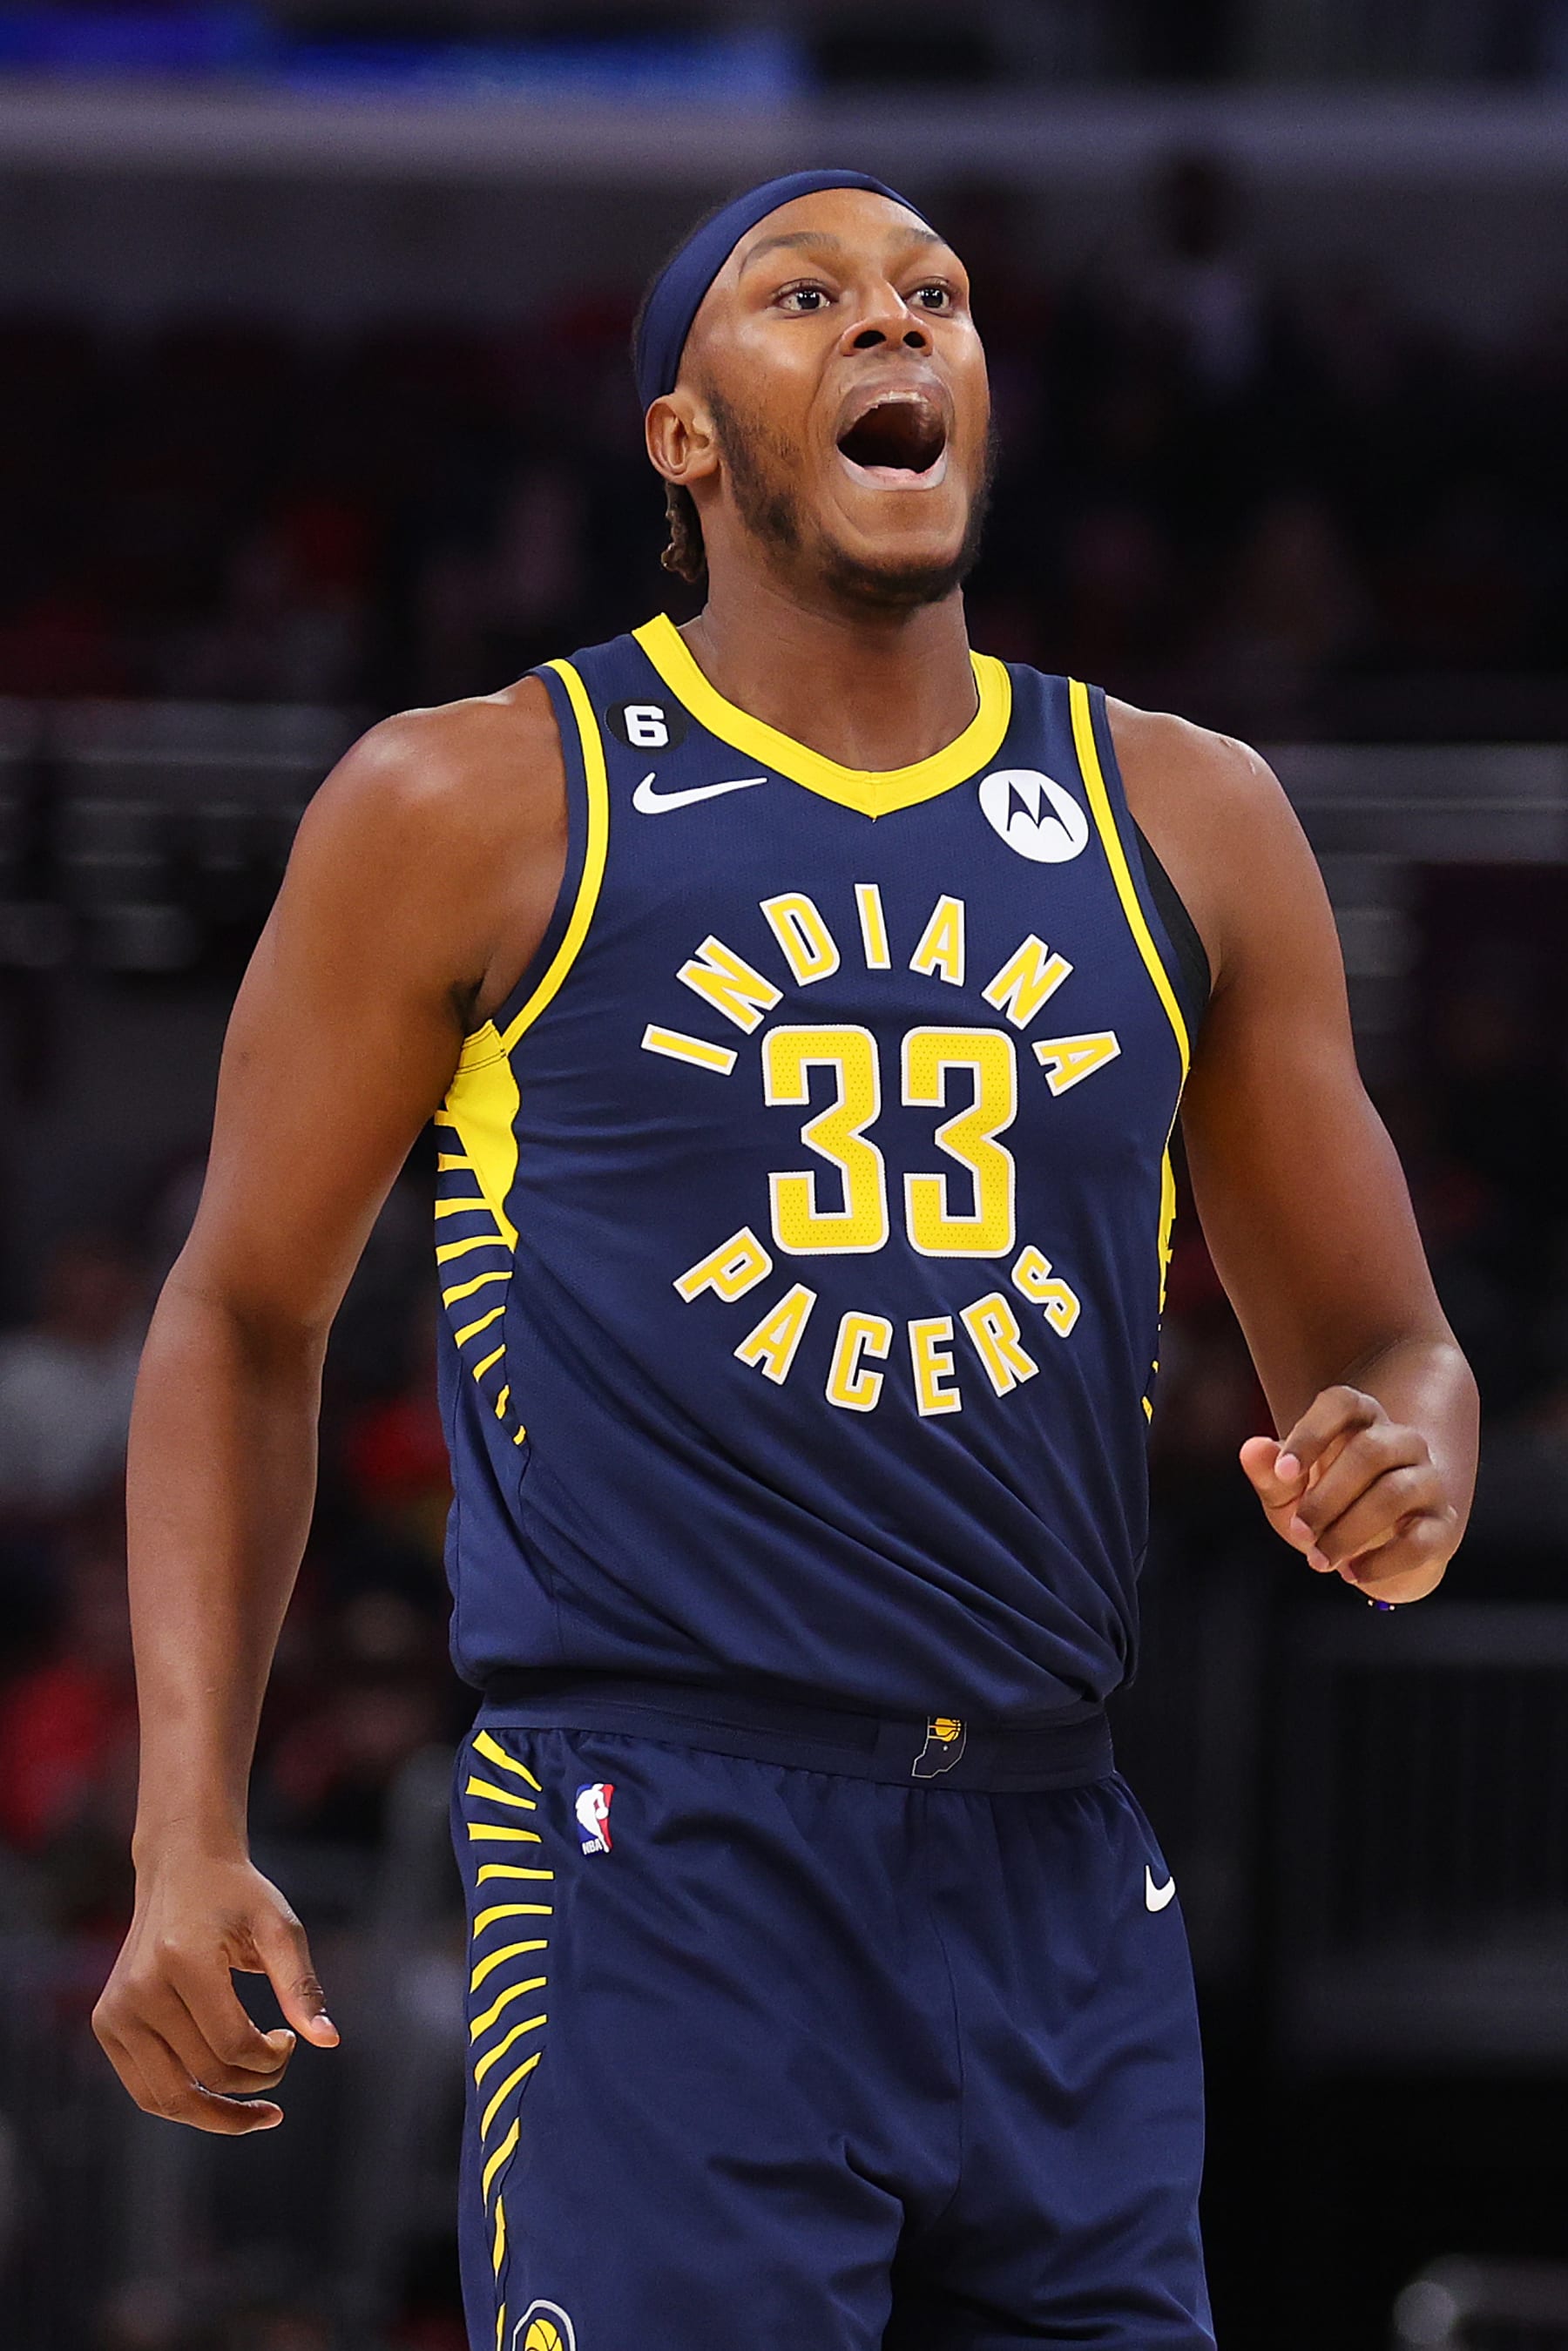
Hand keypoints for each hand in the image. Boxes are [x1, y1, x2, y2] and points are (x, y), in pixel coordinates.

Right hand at [93, 1852, 338, 2132]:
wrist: (181, 1868)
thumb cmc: (238, 1896)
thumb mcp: (279, 1927)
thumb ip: (302, 1985)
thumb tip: (330, 2041)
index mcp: (181, 1961)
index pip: (232, 2045)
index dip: (273, 2058)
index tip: (291, 2038)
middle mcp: (138, 1990)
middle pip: (202, 2077)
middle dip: (253, 2085)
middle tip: (279, 2064)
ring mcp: (115, 2010)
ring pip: (167, 2098)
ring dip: (217, 2115)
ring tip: (258, 2112)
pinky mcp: (107, 2023)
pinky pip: (146, 2089)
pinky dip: (185, 2103)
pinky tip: (222, 2097)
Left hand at [1239, 1384, 1459, 1605]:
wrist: (1370, 1554)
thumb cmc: (1325, 1509)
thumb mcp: (1289, 1495)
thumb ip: (1270, 1473)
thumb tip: (1252, 1448)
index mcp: (1360, 1421)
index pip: (1343, 1403)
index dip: (1312, 1433)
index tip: (1285, 1473)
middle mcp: (1401, 1442)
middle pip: (1370, 1451)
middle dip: (1326, 1497)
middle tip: (1299, 1532)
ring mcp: (1428, 1481)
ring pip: (1394, 1493)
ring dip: (1348, 1531)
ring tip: (1319, 1559)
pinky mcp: (1442, 1525)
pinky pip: (1420, 1540)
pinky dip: (1381, 1562)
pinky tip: (1352, 1574)